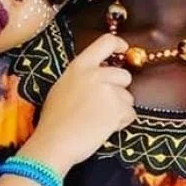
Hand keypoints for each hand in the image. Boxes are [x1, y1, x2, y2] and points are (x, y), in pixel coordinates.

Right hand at [21, 34, 135, 175]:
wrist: (54, 143)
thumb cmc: (55, 120)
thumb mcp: (63, 87)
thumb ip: (82, 77)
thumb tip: (99, 74)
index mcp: (79, 66)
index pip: (105, 42)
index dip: (118, 44)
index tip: (124, 49)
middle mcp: (96, 74)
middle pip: (124, 75)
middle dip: (118, 90)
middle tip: (101, 106)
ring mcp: (108, 91)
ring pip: (127, 98)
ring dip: (119, 109)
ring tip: (97, 120)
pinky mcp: (117, 109)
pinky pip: (130, 114)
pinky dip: (121, 123)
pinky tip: (102, 128)